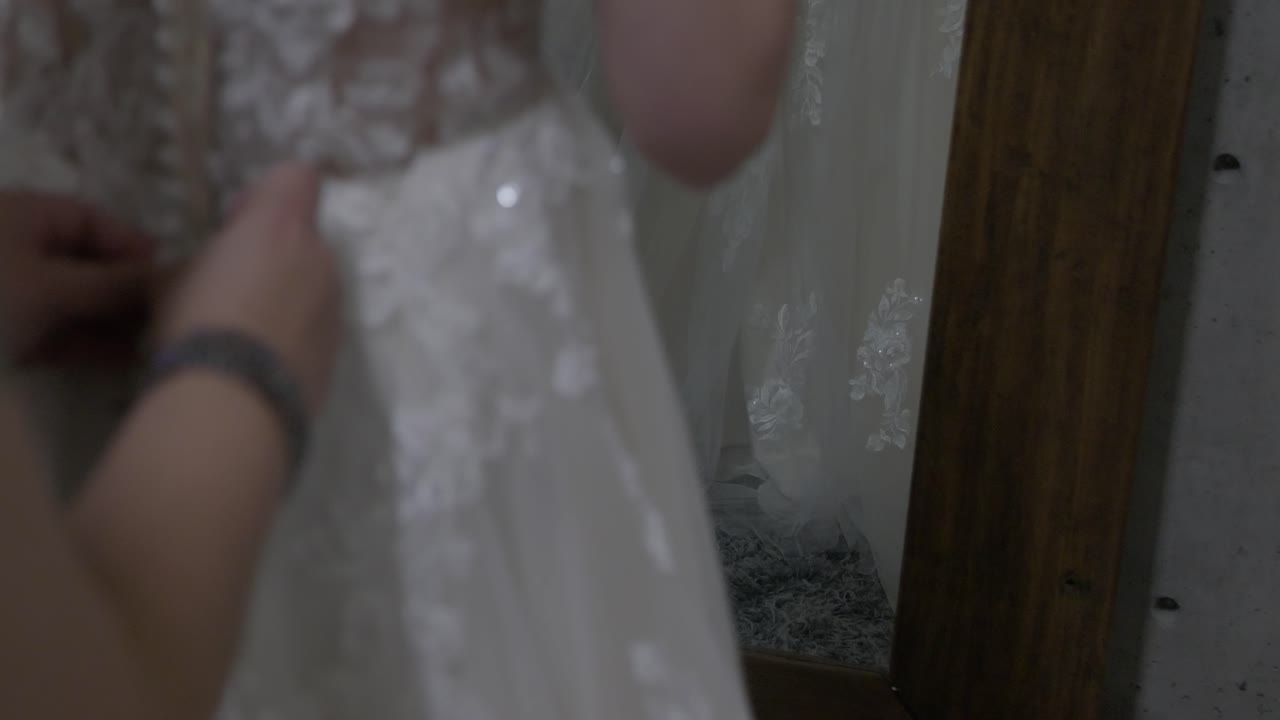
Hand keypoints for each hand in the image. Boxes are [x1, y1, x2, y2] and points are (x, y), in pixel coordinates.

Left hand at [0, 191, 155, 365]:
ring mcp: (9, 297)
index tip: (168, 273)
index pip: (88, 220)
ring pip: (73, 303)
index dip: (130, 244)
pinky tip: (126, 358)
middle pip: (85, 265)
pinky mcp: (5, 337)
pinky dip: (89, 343)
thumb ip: (113, 284)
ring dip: (114, 322)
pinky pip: (56, 333)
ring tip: (156, 340)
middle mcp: (15, 252)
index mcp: (19, 218)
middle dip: (126, 290)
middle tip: (169, 313)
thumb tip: (172, 275)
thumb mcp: (49, 288)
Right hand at [154, 164, 342, 414]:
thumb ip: (200, 261)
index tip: (237, 225)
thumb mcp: (171, 281)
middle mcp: (320, 257)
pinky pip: (316, 326)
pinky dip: (294, 335)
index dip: (268, 194)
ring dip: (286, 296)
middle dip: (273, 254)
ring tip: (243, 335)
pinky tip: (260, 364)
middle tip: (231, 289)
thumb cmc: (196, 324)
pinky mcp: (339, 348)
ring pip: (313, 284)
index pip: (297, 176)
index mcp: (280, 225)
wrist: (235, 402)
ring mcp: (335, 304)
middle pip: (303, 237)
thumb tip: (204, 272)